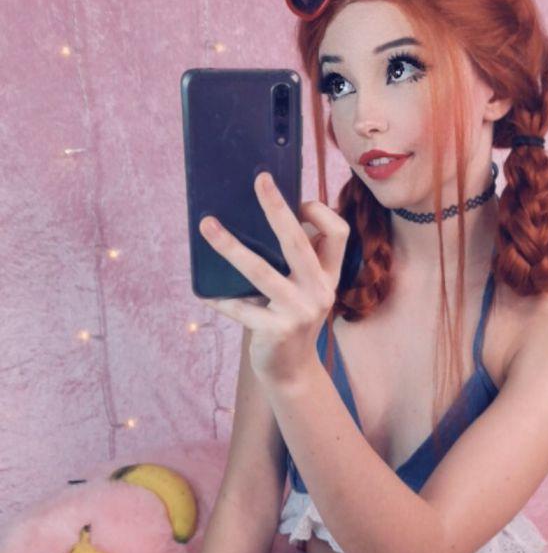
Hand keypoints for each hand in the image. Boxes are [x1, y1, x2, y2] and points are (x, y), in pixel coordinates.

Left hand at [199, 172, 350, 384]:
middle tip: (259, 180)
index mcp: (328, 276)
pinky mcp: (277, 330)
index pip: (339, 233)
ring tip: (207, 226)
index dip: (320, 211)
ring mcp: (300, 312)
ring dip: (230, 245)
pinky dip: (221, 299)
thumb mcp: (302, 290)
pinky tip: (204, 294)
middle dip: (277, 207)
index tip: (298, 202)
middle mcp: (320, 291)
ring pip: (261, 269)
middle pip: (298, 241)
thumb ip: (293, 261)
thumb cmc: (289, 321)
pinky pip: (241, 306)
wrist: (290, 372)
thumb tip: (255, 217)